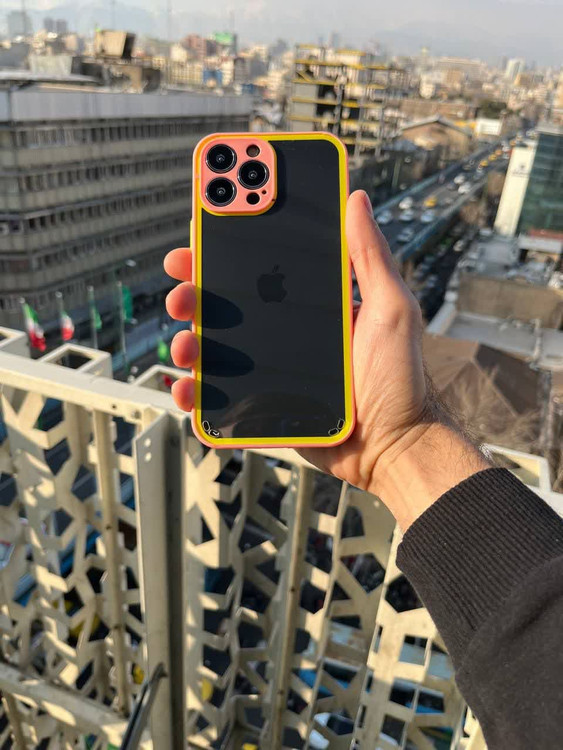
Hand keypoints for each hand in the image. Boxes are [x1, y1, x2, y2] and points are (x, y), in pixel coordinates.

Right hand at [164, 191, 487, 529]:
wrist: (392, 447)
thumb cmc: (400, 380)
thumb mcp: (391, 309)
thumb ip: (370, 257)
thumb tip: (356, 200)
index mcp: (313, 304)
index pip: (262, 266)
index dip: (228, 245)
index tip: (203, 226)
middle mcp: (286, 333)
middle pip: (227, 304)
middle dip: (194, 290)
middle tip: (181, 286)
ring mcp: (272, 370)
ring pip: (216, 349)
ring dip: (188, 340)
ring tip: (184, 344)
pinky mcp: (264, 407)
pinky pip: (221, 398)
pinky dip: (197, 393)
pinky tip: (187, 388)